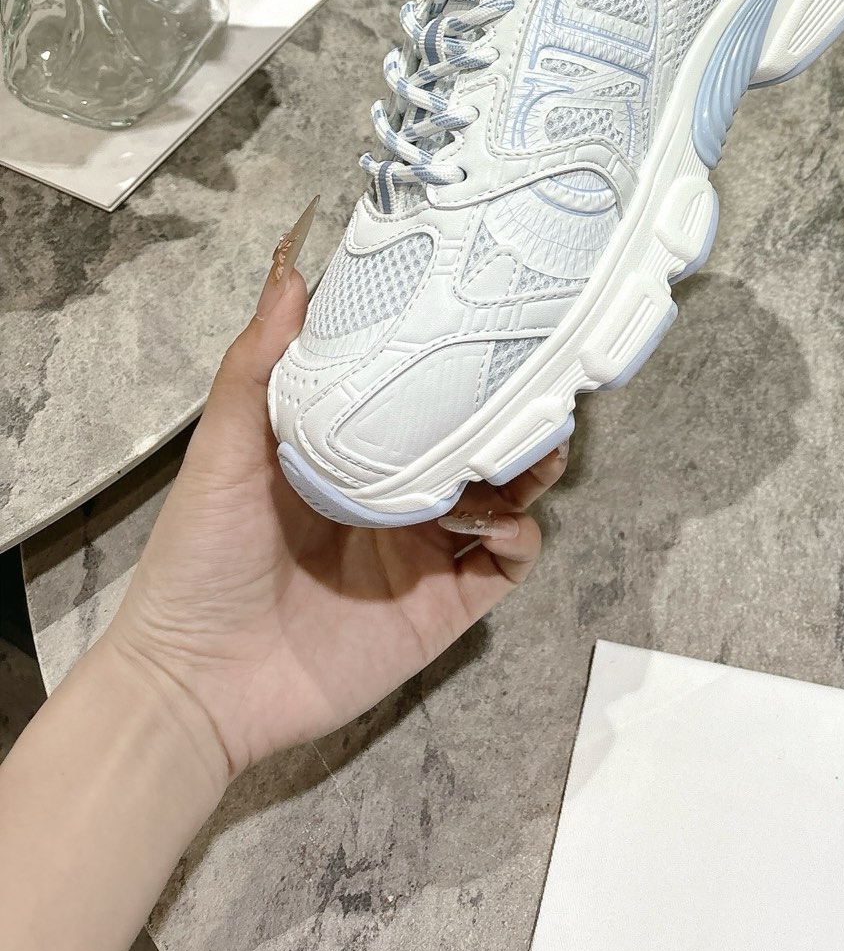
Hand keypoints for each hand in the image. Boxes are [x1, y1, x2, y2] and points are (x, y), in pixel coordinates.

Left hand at [102, 248, 565, 781]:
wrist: (197, 682)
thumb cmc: (200, 558)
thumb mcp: (224, 448)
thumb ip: (258, 362)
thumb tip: (290, 269)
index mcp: (352, 452)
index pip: (423, 394)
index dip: (461, 360)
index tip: (489, 317)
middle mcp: (398, 496)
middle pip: (482, 440)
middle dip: (517, 409)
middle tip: (538, 379)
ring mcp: (425, 552)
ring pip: (508, 495)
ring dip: (530, 465)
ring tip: (532, 441)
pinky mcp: (445, 608)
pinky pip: (507, 564)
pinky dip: (519, 534)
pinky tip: (494, 516)